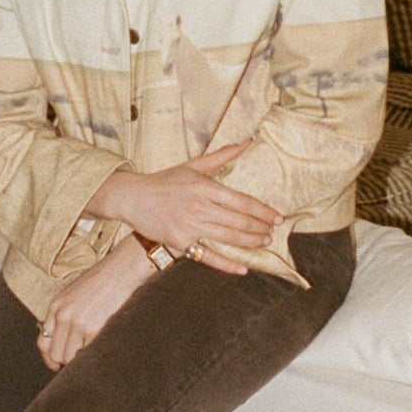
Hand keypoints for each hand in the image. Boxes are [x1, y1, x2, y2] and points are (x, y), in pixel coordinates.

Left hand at [38, 238, 157, 370]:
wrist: (122, 270)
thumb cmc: (102, 281)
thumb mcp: (74, 294)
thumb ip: (65, 314)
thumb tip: (63, 341)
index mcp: (56, 306)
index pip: (43, 342)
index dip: (49, 357)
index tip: (57, 365)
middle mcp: (63, 316)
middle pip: (55, 354)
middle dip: (65, 360)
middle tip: (78, 360)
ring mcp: (77, 323)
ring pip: (70, 357)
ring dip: (80, 359)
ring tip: (92, 351)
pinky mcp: (93, 329)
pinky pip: (87, 353)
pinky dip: (93, 354)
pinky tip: (100, 346)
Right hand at [87, 142, 279, 274]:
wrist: (133, 198)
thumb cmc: (166, 180)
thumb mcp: (194, 165)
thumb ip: (222, 155)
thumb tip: (248, 141)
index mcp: (204, 187)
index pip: (241, 202)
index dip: (263, 211)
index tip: (278, 218)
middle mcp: (199, 207)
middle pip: (238, 222)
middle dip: (260, 228)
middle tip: (273, 232)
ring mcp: (190, 227)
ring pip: (228, 238)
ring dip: (250, 243)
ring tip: (264, 243)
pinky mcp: (181, 243)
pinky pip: (209, 257)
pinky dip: (227, 265)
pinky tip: (243, 269)